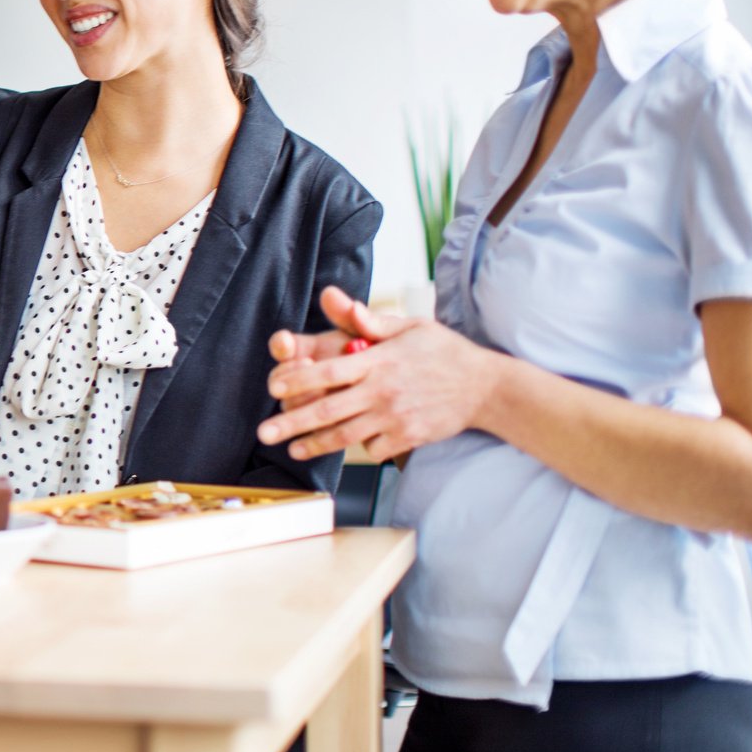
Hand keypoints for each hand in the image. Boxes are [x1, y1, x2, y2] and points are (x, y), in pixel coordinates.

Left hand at [258, 286, 497, 461]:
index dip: (298, 379)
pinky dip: (359, 448)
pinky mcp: (409, 437)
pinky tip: (344, 445)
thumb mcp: (410, 326)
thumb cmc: (443, 351)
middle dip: (292, 422)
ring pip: (346, 435)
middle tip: (264, 433)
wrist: (487, 387)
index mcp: (378, 360)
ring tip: (291, 449)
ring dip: (314, 444)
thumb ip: (372, 321)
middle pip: (328, 409)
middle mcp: (383, 391)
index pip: (329, 370)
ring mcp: (396, 417)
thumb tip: (340, 301)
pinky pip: (373, 448)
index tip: (274, 387)